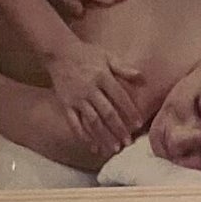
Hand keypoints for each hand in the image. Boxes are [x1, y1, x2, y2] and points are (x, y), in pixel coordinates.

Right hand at [41, 37, 144, 154]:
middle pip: (107, 112)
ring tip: (113, 149)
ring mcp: (76, 98)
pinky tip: (92, 145)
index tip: (139, 125)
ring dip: (103, 136)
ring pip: (92, 121)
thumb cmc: (86, 54)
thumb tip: (141, 76)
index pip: (120, 97)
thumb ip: (123, 67)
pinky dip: (83, 135)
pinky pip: (74, 123)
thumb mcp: (106, 56)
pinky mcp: (65, 104)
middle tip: (128, 143)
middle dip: (119, 129)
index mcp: (102, 76)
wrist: (59, 52)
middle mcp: (89, 89)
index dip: (130, 111)